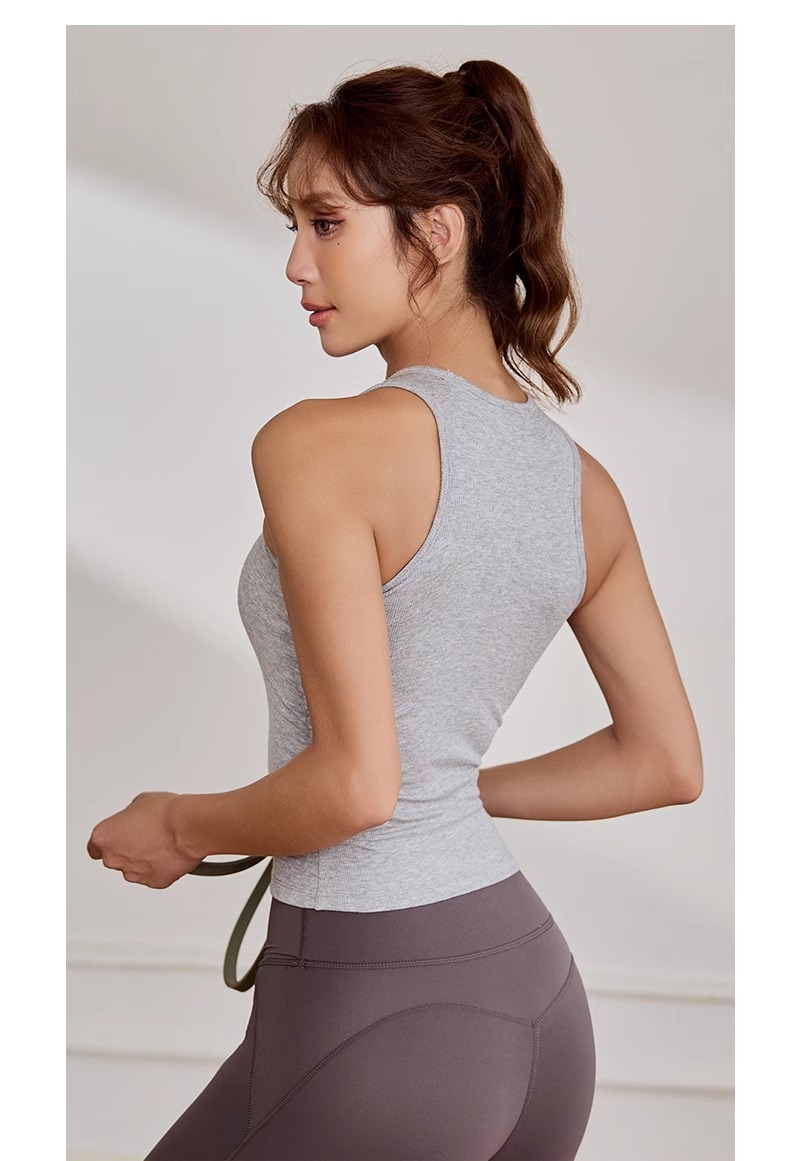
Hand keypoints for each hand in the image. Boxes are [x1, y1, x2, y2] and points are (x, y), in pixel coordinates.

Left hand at [86, 791, 202, 888]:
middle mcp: (114, 859)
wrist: (188, 828)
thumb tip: (136, 819)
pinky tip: (169, 852)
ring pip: (134, 869)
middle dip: (127, 849)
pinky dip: (159, 867)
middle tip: (144, 836)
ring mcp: (133, 873)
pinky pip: (153, 875)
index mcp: (105, 837)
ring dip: (143, 859)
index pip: (94, 846)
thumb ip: (129, 816)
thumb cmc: (165, 814)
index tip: (115, 837)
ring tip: (161, 843)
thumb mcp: (140, 802)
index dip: (107, 841)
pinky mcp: (153, 882)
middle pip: (114, 858)